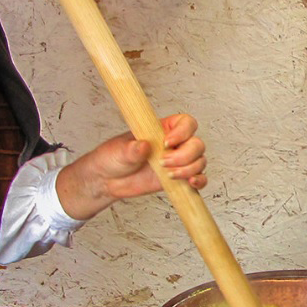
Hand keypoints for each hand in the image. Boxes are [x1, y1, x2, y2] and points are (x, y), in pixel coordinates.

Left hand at [54, 113, 207, 221]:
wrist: (107, 180)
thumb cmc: (113, 157)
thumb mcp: (119, 150)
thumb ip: (133, 149)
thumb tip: (144, 146)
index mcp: (163, 129)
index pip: (186, 123)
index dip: (183, 132)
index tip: (167, 142)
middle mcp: (174, 144)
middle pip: (197, 144)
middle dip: (184, 155)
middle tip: (163, 163)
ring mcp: (178, 162)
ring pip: (200, 161)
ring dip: (189, 169)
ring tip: (169, 175)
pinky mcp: (178, 179)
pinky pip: (198, 178)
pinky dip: (199, 181)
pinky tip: (190, 183)